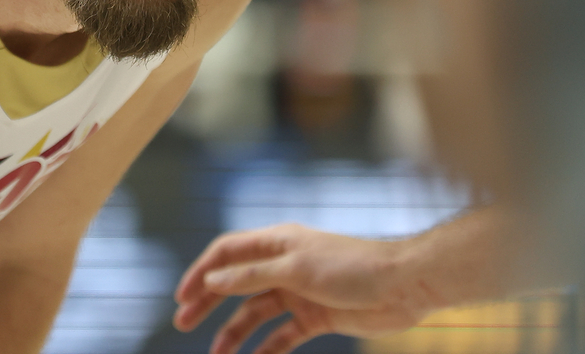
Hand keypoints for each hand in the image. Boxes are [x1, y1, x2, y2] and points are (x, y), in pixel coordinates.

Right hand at [172, 223, 439, 353]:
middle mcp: (285, 264)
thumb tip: (213, 279)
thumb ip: (253, 275)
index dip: (202, 272)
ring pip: (257, 312)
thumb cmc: (352, 267)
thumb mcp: (297, 269)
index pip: (229, 252)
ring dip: (236, 332)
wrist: (403, 286)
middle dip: (209, 302)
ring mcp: (300, 291)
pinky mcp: (316, 316)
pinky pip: (283, 334)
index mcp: (279, 243)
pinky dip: (268, 348)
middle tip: (184, 325)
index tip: (181, 298)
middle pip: (236, 283)